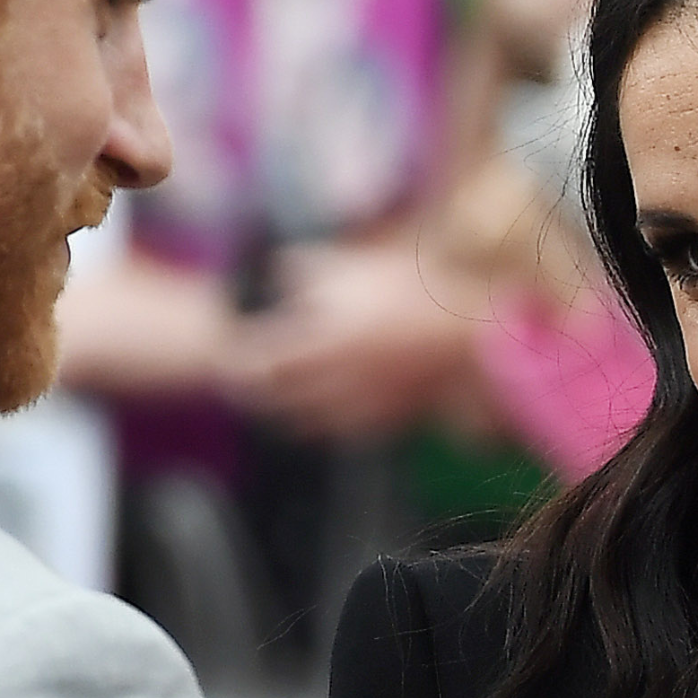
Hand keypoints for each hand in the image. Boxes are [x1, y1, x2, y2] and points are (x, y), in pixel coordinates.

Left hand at [221, 237, 481, 439]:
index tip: (230, 352)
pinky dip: (320, 423)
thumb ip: (303, 269)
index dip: (240, 359)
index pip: (259, 363)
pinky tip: (319, 414)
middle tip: (241, 382)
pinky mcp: (382, 421)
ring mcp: (355, 408)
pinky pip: (338, 430)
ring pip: (304, 421)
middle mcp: (329, 384)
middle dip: (255, 391)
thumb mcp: (350, 266)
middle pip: (275, 399)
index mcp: (316, 344)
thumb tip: (278, 271)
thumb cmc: (409, 294)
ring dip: (283, 412)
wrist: (468, 337)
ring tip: (273, 401)